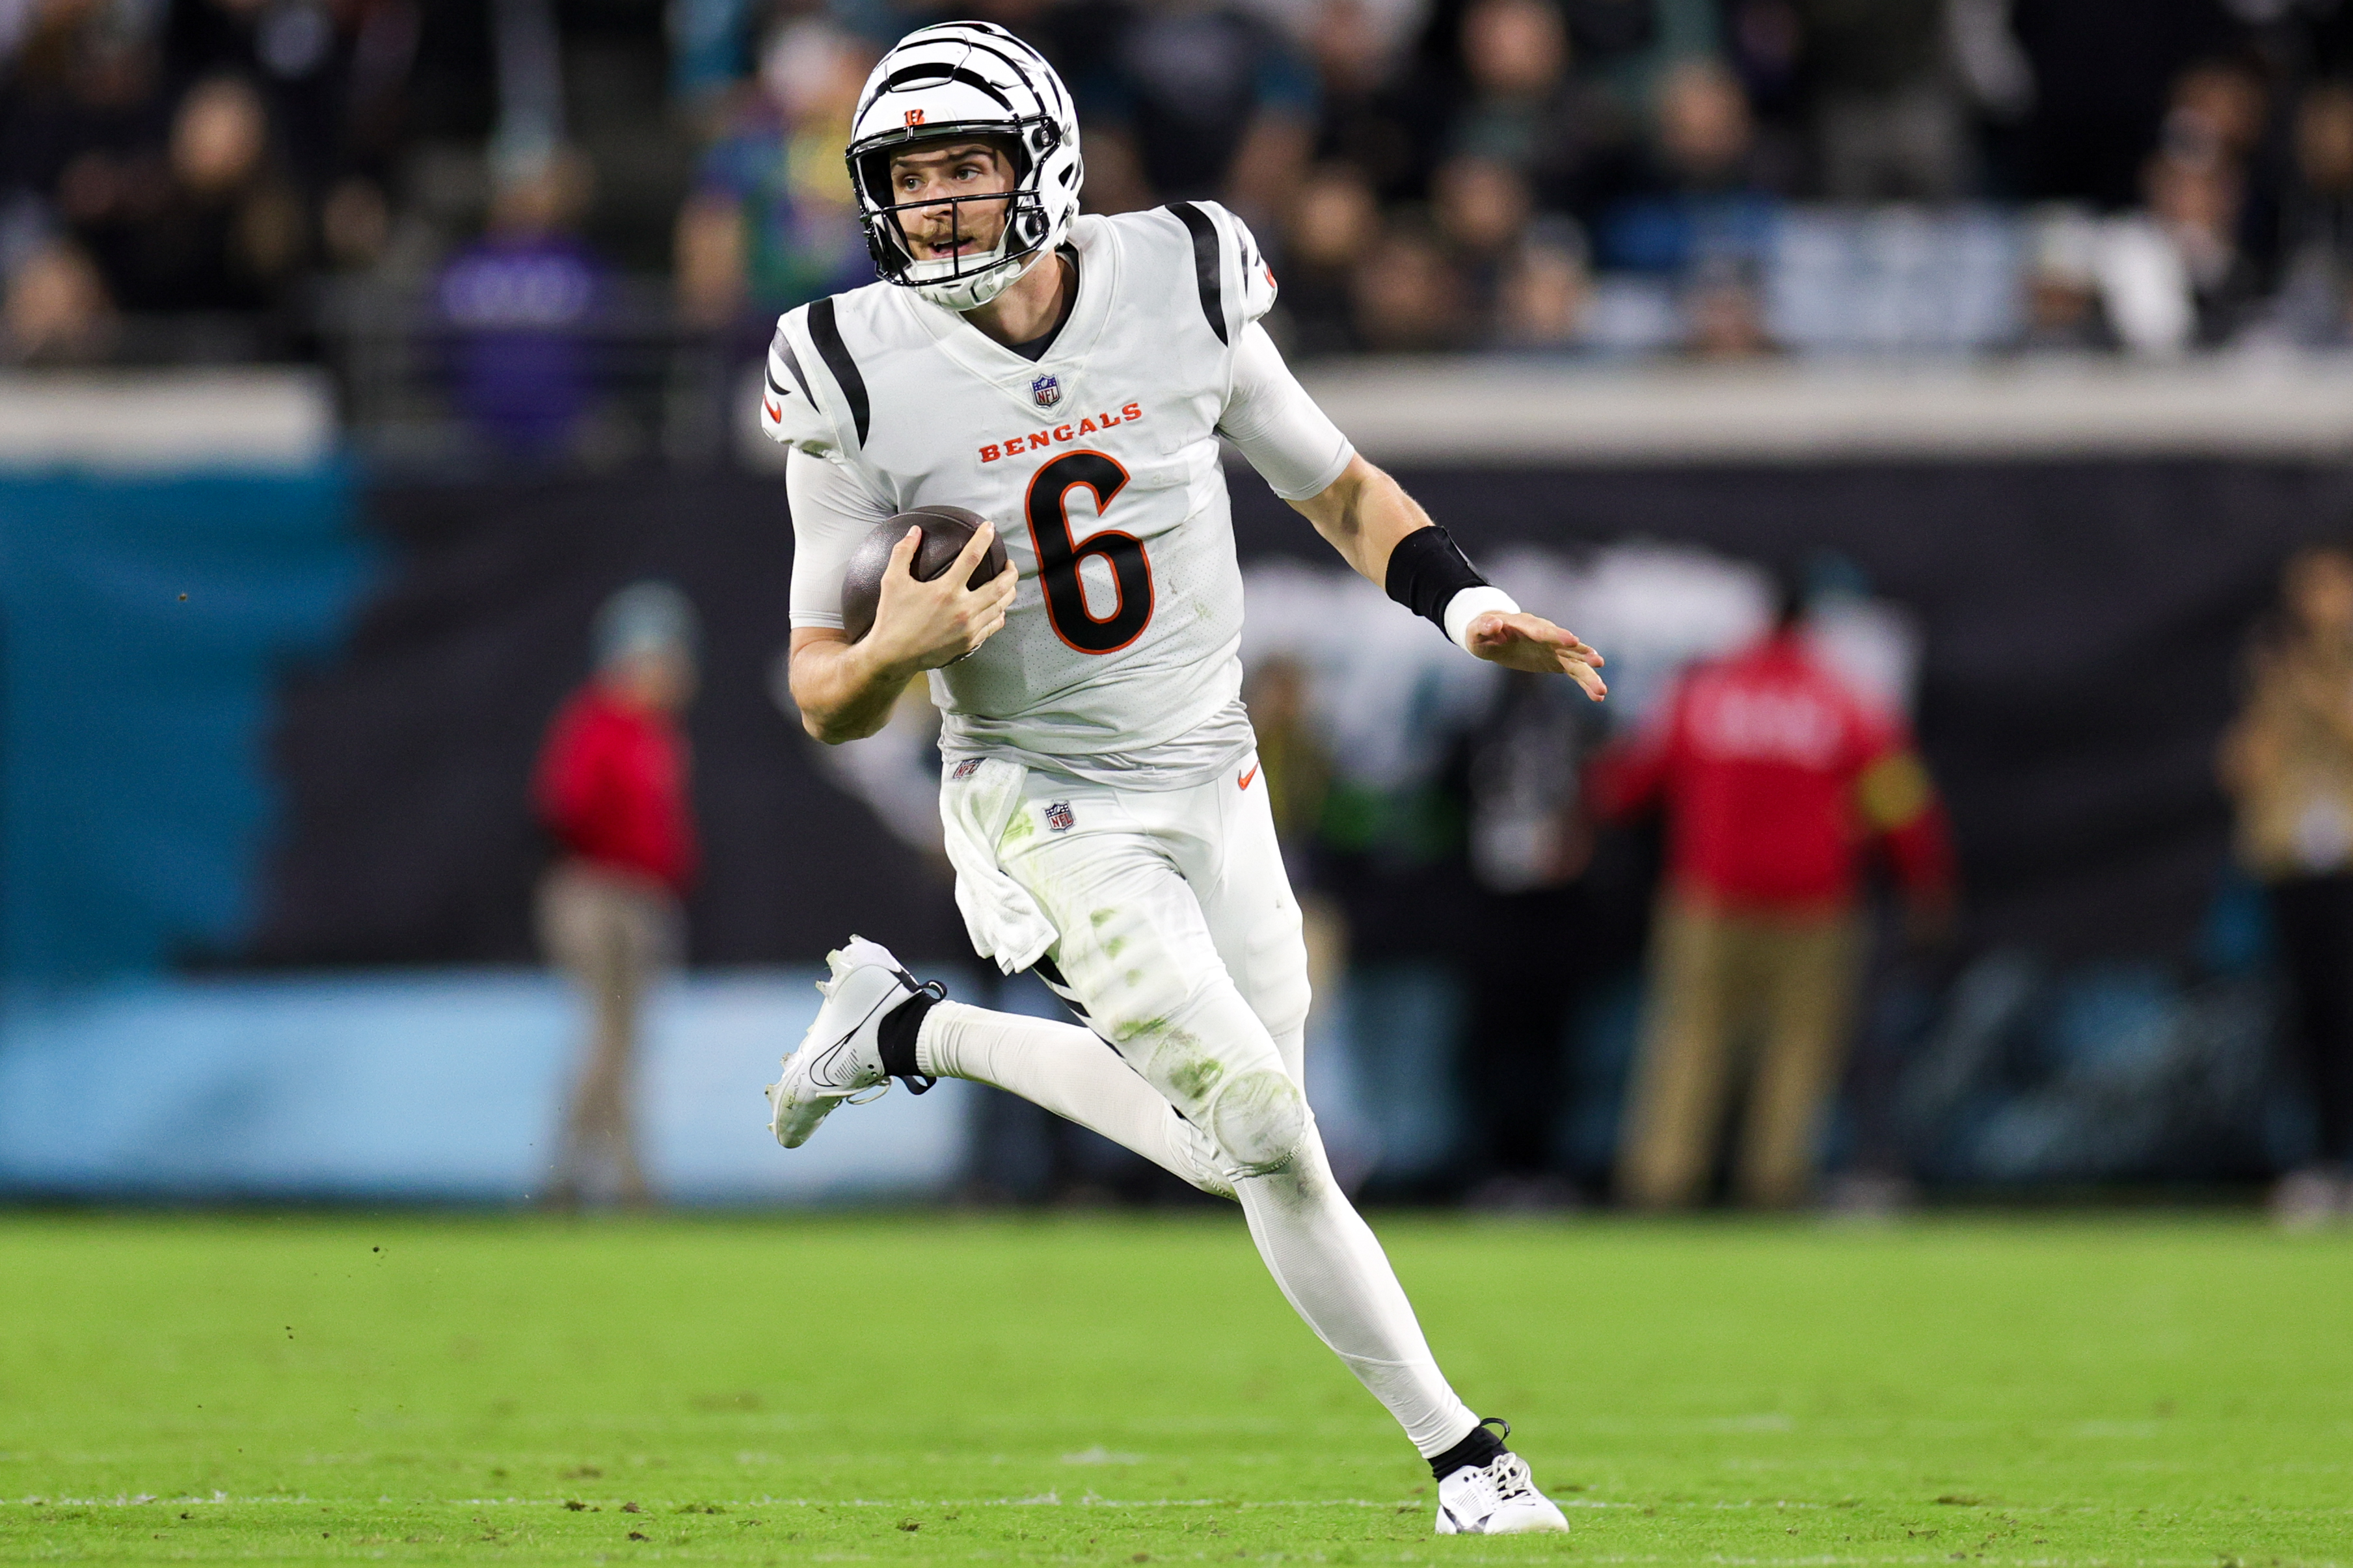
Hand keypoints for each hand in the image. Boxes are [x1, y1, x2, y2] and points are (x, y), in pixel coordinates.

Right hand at [865, 522, 1018, 673]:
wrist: (893, 656)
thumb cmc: (892, 618)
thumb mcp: (892, 581)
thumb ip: (903, 552)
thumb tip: (915, 530)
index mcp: (946, 590)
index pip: (973, 557)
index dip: (984, 538)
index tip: (990, 528)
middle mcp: (963, 609)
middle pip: (1000, 586)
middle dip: (1010, 571)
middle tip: (1009, 563)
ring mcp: (969, 628)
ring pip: (1001, 606)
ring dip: (1009, 592)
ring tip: (1008, 583)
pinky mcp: (969, 643)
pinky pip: (994, 626)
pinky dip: (1000, 614)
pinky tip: (998, 608)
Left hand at [1465, 611, 1606, 699]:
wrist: (1494, 633)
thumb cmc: (1482, 631)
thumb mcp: (1477, 630)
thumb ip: (1484, 627)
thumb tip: (1494, 623)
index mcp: (1527, 625)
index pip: (1543, 630)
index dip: (1556, 635)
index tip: (1572, 640)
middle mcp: (1546, 635)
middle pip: (1566, 646)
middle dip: (1582, 654)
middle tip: (1598, 661)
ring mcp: (1554, 648)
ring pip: (1575, 661)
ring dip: (1589, 674)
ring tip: (1602, 690)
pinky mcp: (1556, 661)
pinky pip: (1574, 672)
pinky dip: (1585, 682)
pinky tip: (1598, 696)